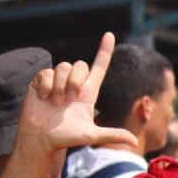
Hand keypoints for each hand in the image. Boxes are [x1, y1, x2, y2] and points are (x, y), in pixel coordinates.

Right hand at [18, 32, 137, 153]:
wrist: (41, 139)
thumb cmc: (66, 138)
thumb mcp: (91, 136)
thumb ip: (113, 135)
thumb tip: (135, 142)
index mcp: (88, 92)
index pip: (99, 67)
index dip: (104, 51)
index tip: (110, 35)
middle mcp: (74, 84)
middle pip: (79, 64)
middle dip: (75, 80)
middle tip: (69, 99)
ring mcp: (57, 82)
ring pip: (63, 66)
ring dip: (59, 85)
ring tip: (56, 101)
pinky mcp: (41, 82)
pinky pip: (45, 72)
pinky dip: (45, 85)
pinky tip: (43, 98)